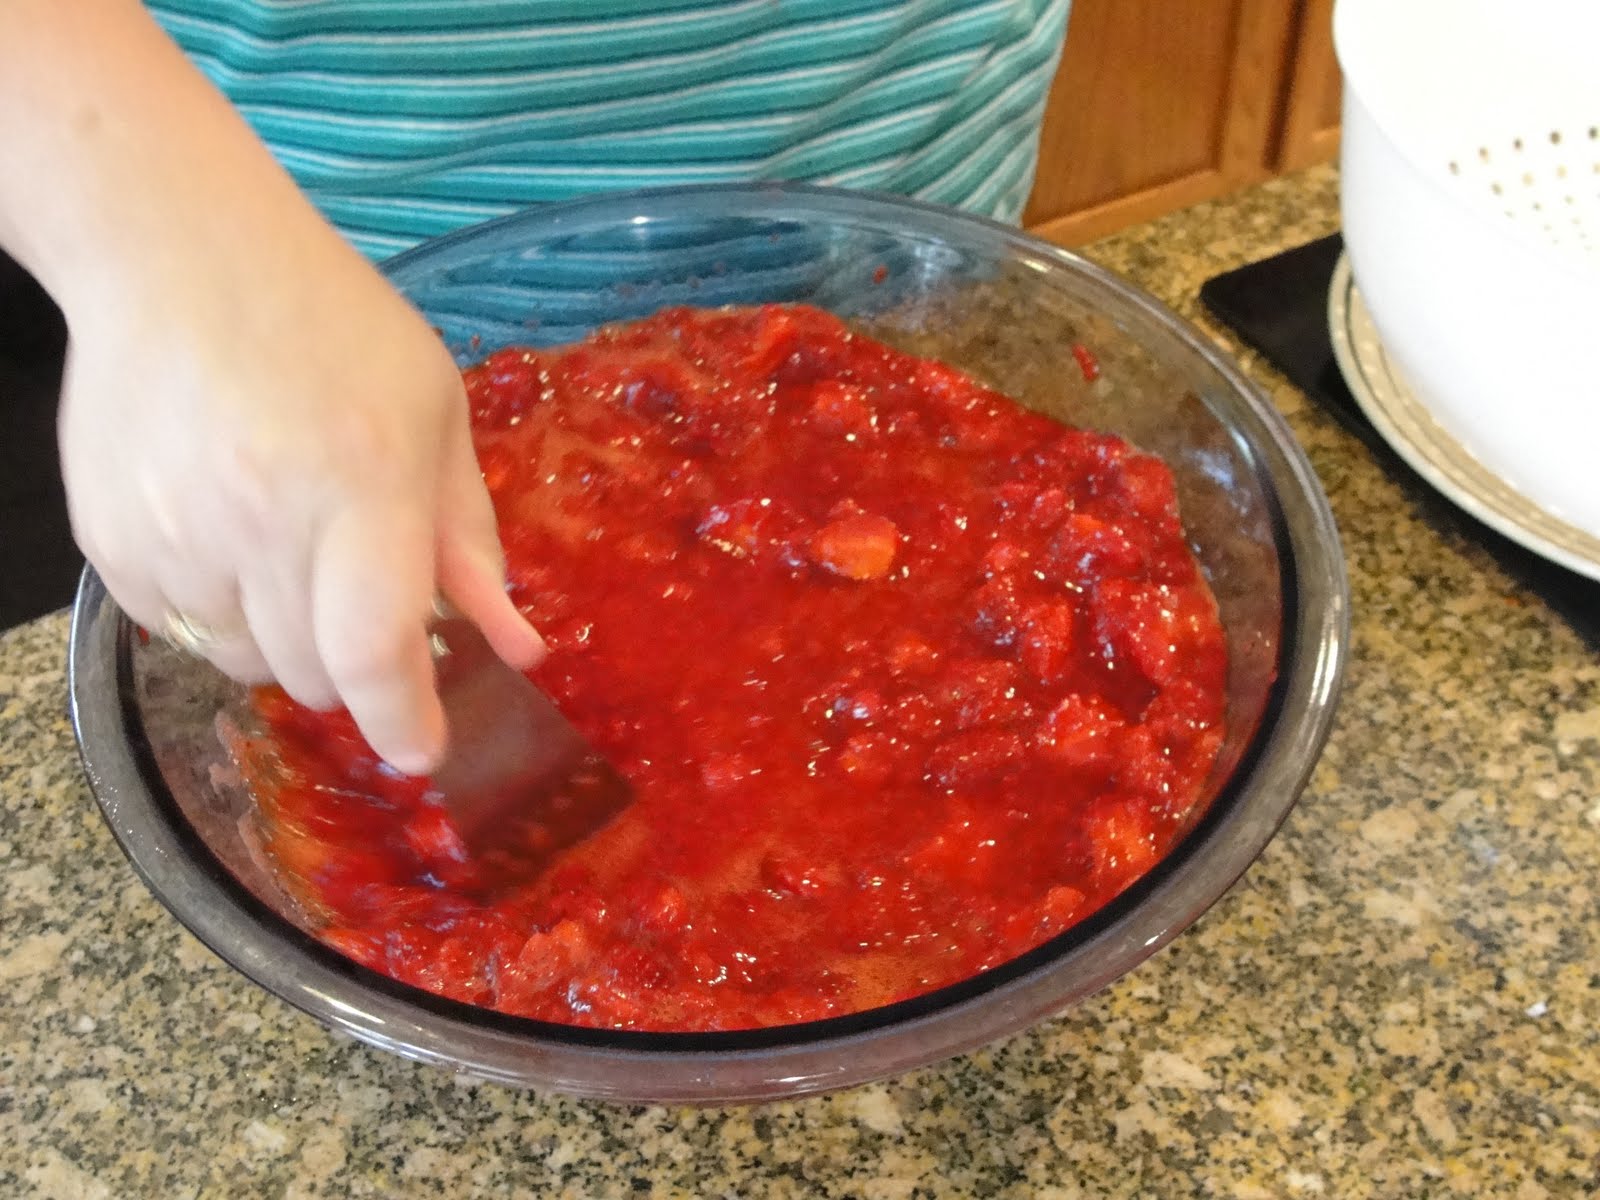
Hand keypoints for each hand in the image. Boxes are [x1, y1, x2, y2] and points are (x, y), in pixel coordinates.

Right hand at [59, 201, 544, 773]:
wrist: (177, 255)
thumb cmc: (333, 326)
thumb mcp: (436, 415)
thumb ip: (471, 542)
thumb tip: (515, 648)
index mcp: (360, 484)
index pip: (373, 650)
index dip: (402, 720)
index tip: (424, 750)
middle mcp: (260, 521)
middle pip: (314, 675)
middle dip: (357, 667)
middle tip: (364, 599)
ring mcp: (174, 535)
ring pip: (247, 666)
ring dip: (289, 643)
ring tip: (292, 551)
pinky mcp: (111, 542)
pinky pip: (180, 635)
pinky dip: (220, 616)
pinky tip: (229, 535)